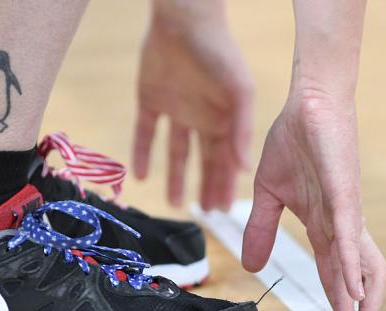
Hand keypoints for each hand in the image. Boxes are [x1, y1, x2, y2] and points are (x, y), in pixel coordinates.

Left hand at [133, 3, 253, 209]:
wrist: (184, 20)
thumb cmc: (219, 53)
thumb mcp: (238, 92)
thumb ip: (241, 130)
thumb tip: (245, 169)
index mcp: (223, 119)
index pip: (224, 160)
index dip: (223, 185)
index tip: (223, 211)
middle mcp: (201, 118)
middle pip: (203, 161)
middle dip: (206, 186)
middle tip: (206, 213)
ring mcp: (176, 110)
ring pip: (176, 152)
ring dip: (176, 177)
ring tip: (175, 203)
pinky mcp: (150, 100)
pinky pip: (146, 133)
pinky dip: (142, 154)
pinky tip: (141, 176)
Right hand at [241, 92, 385, 310]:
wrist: (306, 104)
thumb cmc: (293, 143)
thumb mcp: (267, 196)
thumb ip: (262, 230)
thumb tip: (251, 266)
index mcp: (322, 223)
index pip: (331, 270)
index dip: (336, 299)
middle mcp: (341, 223)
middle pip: (354, 275)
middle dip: (358, 310)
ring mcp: (345, 210)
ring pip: (360, 262)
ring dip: (360, 297)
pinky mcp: (343, 193)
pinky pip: (348, 236)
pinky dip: (349, 265)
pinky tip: (351, 289)